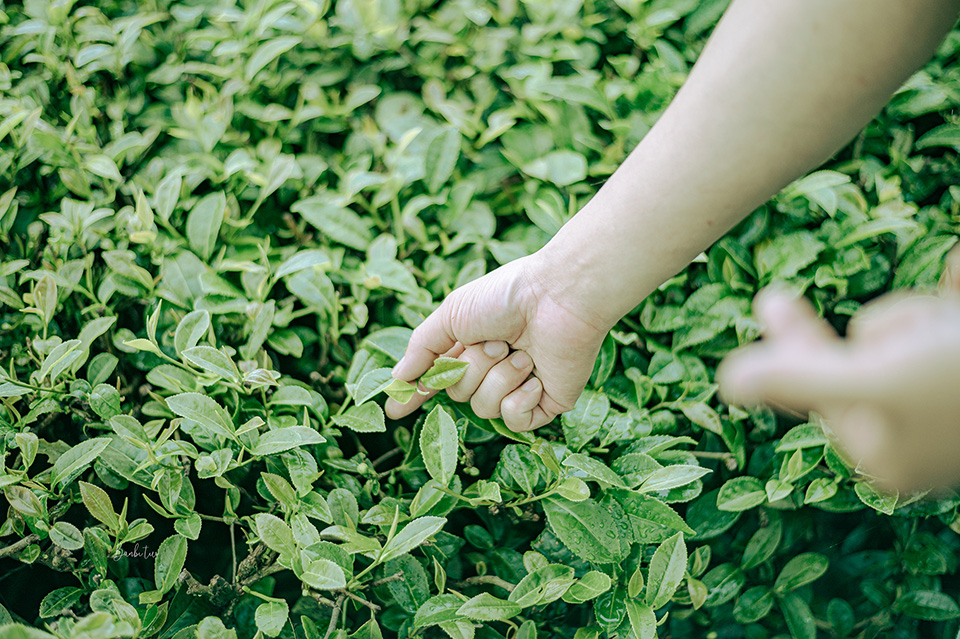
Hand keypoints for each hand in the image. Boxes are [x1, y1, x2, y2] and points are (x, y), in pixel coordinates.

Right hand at [385, 252, 609, 431]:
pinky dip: (520, 398)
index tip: (395, 412)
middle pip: (459, 393)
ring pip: (485, 408)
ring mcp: (520, 386)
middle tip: (496, 342)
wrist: (558, 296)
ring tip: (521, 352)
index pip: (437, 378)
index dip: (417, 393)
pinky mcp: (547, 402)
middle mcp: (494, 368)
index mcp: (471, 346)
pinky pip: (516, 420)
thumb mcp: (452, 314)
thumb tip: (398, 379)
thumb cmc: (506, 296)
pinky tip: (535, 377)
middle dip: (472, 369)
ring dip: (499, 378)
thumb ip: (422, 347)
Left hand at [717, 249, 959, 492]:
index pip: (819, 389)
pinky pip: (941, 325)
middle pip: (858, 362)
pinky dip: (945, 309)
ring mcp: (944, 408)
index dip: (793, 345)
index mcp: (885, 456)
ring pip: (904, 335)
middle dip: (867, 327)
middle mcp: (914, 440)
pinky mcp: (958, 372)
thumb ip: (799, 379)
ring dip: (919, 316)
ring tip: (950, 324)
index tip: (770, 301)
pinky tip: (955, 288)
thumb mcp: (874, 377)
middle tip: (774, 299)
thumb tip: (726, 384)